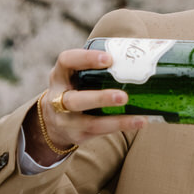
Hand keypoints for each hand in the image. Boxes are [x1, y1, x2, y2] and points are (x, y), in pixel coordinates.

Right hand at [24, 47, 145, 163]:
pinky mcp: (77, 136)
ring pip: (91, 123)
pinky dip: (120, 127)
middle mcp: (57, 99)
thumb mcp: (76, 75)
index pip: (66, 61)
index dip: (86, 59)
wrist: (53, 120)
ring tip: (140, 119)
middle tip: (123, 96)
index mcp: (59, 75)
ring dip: (117, 121)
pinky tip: (137, 122)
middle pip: (75, 101)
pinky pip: (100, 133)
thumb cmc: (75, 89)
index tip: (109, 58)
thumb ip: (96, 68)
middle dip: (100, 99)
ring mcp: (66, 120)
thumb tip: (140, 58)